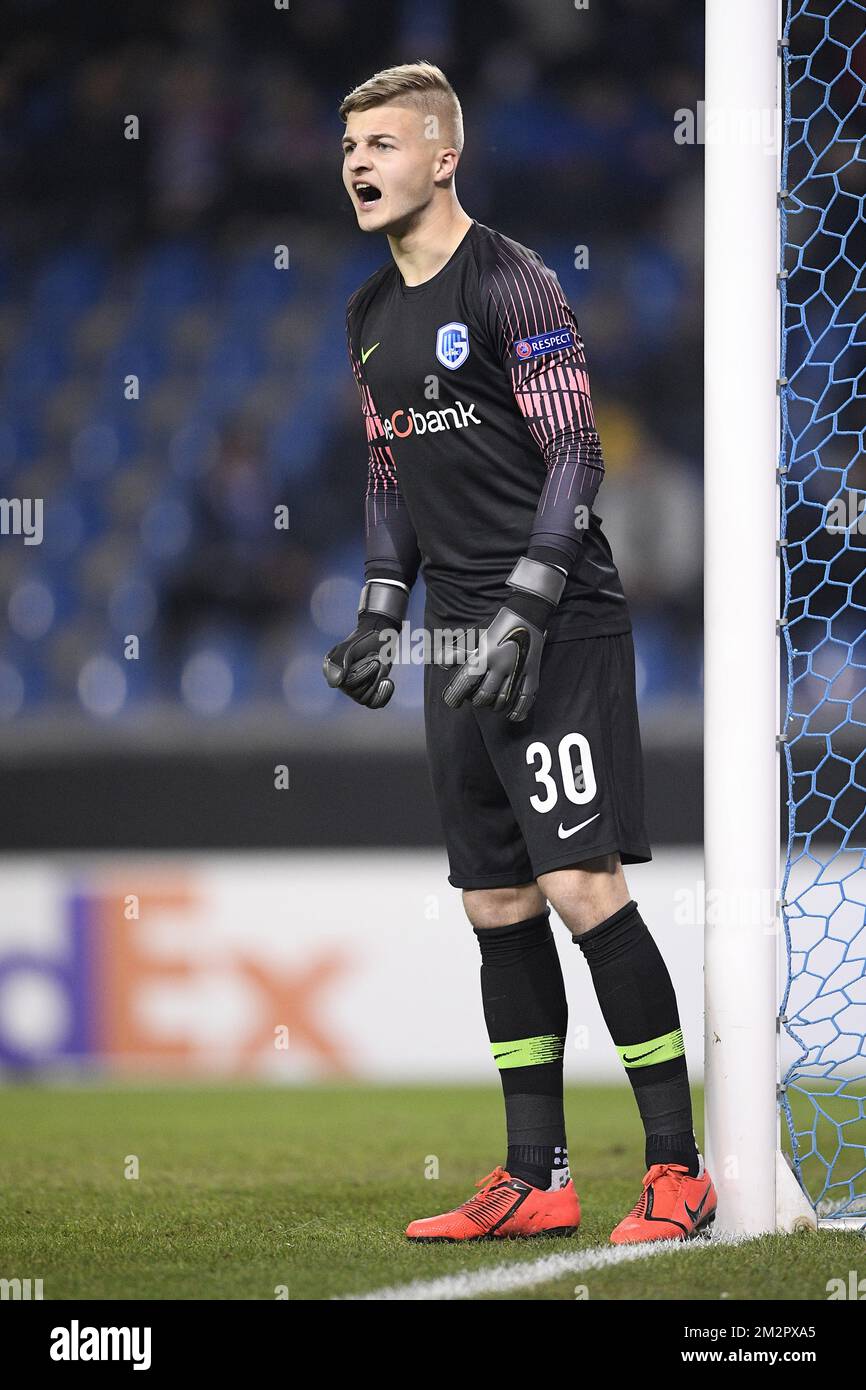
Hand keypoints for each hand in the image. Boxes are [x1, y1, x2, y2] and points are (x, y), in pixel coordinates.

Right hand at [323, 613, 397, 707]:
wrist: (379, 636)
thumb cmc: (364, 640)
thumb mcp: (350, 648)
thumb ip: (340, 662)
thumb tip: (335, 683)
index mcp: (332, 672)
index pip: (348, 686)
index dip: (364, 673)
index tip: (372, 656)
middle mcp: (341, 683)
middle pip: (358, 694)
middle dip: (372, 676)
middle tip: (376, 659)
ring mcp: (355, 688)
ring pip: (366, 699)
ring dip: (377, 681)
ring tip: (380, 665)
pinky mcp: (368, 691)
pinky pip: (374, 703)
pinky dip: (383, 695)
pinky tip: (387, 681)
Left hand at [441, 604, 546, 721]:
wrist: (527, 614)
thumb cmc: (496, 626)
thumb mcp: (473, 636)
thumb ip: (456, 651)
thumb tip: (441, 665)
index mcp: (485, 654)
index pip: (466, 682)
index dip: (456, 695)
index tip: (452, 702)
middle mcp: (501, 665)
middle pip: (484, 695)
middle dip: (475, 700)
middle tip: (473, 698)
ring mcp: (519, 671)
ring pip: (503, 700)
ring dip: (493, 706)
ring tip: (489, 703)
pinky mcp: (533, 674)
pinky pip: (526, 698)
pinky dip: (518, 710)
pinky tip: (511, 715)